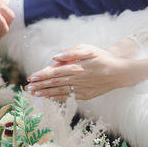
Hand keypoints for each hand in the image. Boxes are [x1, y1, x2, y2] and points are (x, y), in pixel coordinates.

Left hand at [25, 44, 147, 100]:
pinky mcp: (86, 95)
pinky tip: (49, 97)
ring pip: (60, 91)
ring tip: (34, 94)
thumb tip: (55, 58)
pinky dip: (58, 97)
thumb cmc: (102, 57)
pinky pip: (68, 96)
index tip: (30, 77)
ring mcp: (82, 89)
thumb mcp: (88, 49)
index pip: (55, 71)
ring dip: (46, 93)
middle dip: (40, 85)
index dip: (42, 75)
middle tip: (27, 88)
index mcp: (77, 67)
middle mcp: (78, 79)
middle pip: (55, 82)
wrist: (120, 71)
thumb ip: (71, 53)